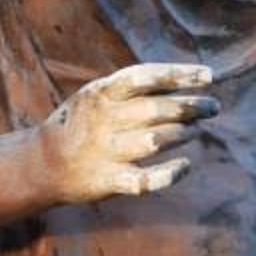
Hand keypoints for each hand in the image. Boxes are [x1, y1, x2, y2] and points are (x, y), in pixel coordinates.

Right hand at [36, 61, 216, 203]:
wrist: (44, 164)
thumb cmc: (82, 123)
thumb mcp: (98, 95)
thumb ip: (134, 89)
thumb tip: (185, 81)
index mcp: (102, 93)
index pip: (147, 76)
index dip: (180, 75)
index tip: (208, 76)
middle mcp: (104, 120)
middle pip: (157, 109)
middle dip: (191, 107)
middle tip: (212, 108)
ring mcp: (106, 152)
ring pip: (155, 141)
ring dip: (182, 134)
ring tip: (194, 130)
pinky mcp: (108, 181)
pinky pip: (146, 181)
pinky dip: (170, 174)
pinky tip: (185, 166)